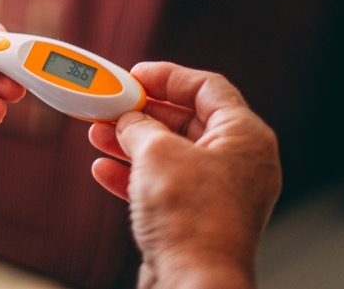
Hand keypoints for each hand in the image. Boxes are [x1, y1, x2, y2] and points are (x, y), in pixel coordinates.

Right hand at [88, 62, 280, 288]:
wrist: (194, 283)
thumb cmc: (191, 219)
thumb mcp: (156, 151)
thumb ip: (139, 125)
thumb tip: (128, 119)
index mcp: (245, 137)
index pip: (208, 87)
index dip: (168, 76)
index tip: (135, 75)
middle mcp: (240, 164)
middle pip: (187, 121)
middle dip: (143, 112)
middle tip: (111, 104)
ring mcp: (221, 194)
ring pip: (172, 154)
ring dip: (132, 142)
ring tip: (98, 134)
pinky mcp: (200, 219)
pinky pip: (167, 185)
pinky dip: (135, 174)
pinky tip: (103, 170)